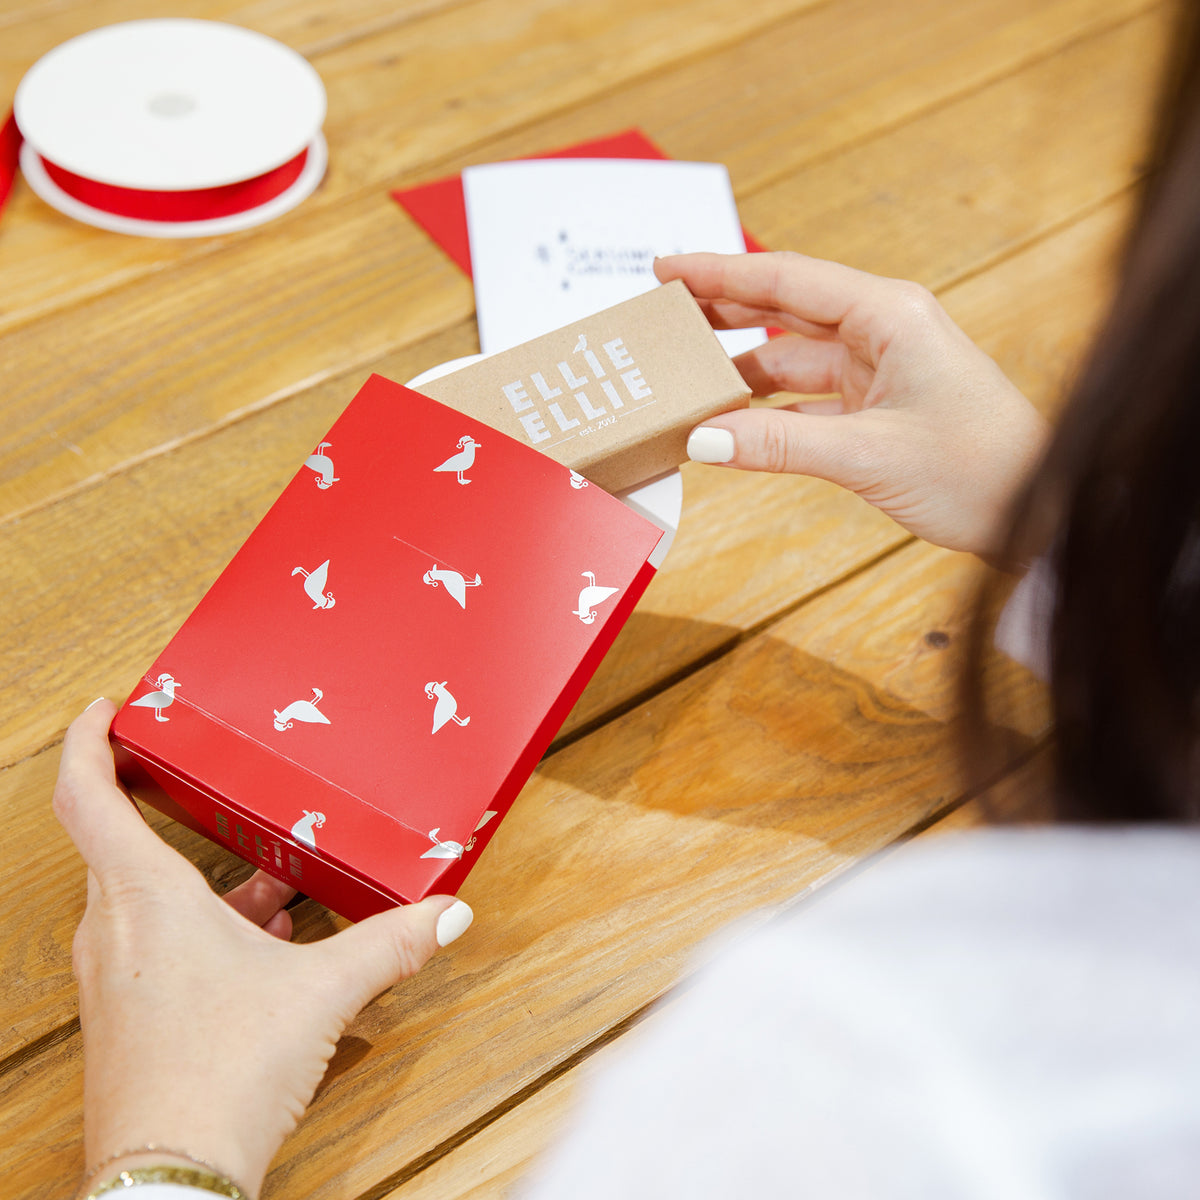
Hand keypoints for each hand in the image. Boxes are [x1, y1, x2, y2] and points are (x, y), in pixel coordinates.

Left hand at [54, 699, 472, 1196]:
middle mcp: (114, 929)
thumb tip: (446, 912)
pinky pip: (158, 944)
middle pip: (125, 845)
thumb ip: (389, 942)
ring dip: (208, 884)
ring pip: (151, 900)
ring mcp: (115, 976)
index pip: (86, 795)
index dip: (87, 741)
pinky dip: (205, 930)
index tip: (107, 708)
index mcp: (143, 898)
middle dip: (179, 817)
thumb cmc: (220, 1075)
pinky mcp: (128, 1014)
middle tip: (218, 790)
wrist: (171, 1183)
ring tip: (276, 885)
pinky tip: (265, 949)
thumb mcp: (320, 992)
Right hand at [655, 252, 1048, 559]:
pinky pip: (807, 399)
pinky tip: (731, 421)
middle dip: (722, 310)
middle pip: (784, 310)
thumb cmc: (980, 469)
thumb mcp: (868, 454)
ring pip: (792, 357)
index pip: (787, 280)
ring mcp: (882, 369)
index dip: (720, 273)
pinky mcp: (880, 406)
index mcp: (890, 315)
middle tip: (661, 315)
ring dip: (741, 368)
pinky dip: (768, 410)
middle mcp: (884, 330)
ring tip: (683, 375)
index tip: (666, 269)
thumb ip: (779, 445)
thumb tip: (702, 440)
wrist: (1037, 513)